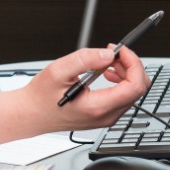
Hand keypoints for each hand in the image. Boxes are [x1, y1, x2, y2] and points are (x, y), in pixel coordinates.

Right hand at [22, 46, 149, 131]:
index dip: (133, 64)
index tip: (121, 51)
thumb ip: (84, 60)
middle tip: (114, 53)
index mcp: (97, 107)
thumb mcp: (58, 71)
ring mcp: (106, 117)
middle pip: (138, 89)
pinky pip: (123, 97)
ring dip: (126, 72)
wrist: (31, 115)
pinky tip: (106, 73)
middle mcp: (106, 116)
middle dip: (131, 66)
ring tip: (108, 61)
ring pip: (132, 93)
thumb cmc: (41, 97)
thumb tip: (107, 55)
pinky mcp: (104, 115)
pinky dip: (120, 81)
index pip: (135, 86)